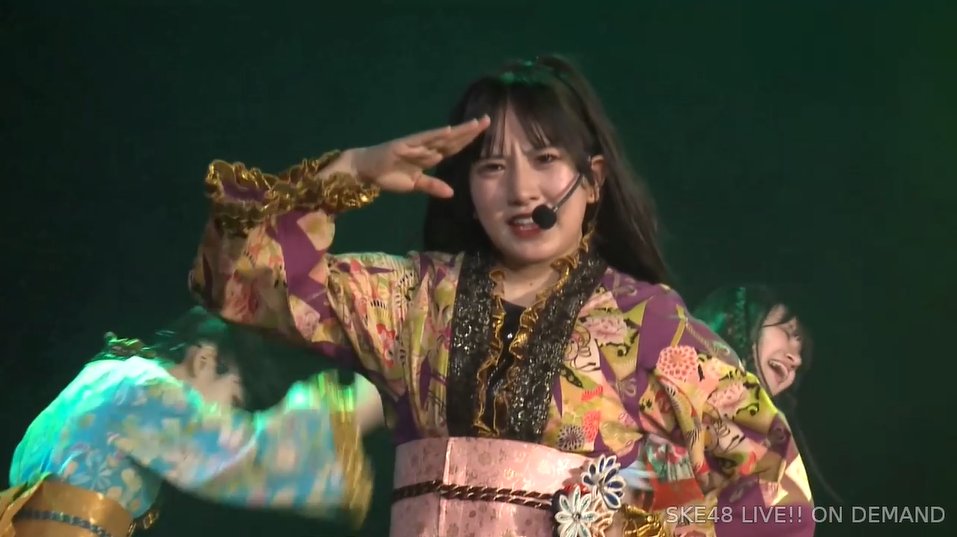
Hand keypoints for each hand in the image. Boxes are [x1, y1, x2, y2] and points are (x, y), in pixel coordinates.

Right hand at [350, 116, 490, 197]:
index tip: (484, 130)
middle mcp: (425, 147)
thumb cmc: (389, 175)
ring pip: (441, 137)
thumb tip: (451, 193)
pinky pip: (421, 139)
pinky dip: (434, 135)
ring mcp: (415, 144)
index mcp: (429, 155)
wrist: (366, 171)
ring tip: (475, 124)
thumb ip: (432, 186)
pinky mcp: (404, 144)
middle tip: (487, 120)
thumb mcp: (414, 184)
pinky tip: (448, 131)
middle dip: (469, 130)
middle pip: (452, 138)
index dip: (468, 139)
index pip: (453, 146)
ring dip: (457, 131)